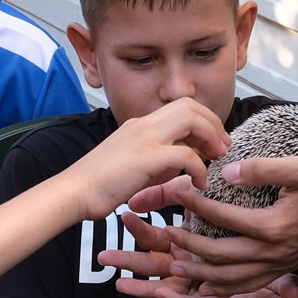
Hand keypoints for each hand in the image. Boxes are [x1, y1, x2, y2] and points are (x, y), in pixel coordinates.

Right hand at [71, 98, 228, 222]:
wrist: (74, 191)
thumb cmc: (99, 184)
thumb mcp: (134, 165)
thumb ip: (158, 159)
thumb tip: (180, 162)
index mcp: (139, 125)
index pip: (180, 108)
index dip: (203, 121)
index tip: (213, 142)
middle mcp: (143, 124)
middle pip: (190, 105)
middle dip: (213, 124)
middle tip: (222, 147)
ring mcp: (145, 137)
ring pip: (191, 118)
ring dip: (211, 136)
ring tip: (217, 157)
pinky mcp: (146, 157)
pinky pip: (186, 155)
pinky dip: (199, 168)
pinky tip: (199, 183)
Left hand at [102, 156, 297, 295]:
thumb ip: (265, 169)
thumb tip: (230, 170)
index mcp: (273, 227)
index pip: (224, 218)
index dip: (197, 205)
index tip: (176, 192)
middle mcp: (271, 254)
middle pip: (218, 257)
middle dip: (187, 246)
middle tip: (161, 234)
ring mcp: (274, 267)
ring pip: (227, 281)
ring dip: (197, 274)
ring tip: (171, 264)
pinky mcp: (277, 273)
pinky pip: (242, 289)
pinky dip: (218, 293)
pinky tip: (198, 289)